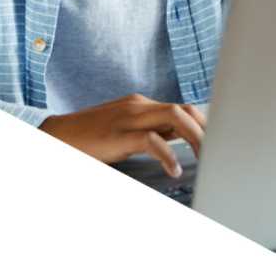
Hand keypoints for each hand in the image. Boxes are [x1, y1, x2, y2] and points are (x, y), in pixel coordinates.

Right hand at [39, 93, 206, 178]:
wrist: (57, 136)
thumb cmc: (89, 138)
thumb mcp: (123, 131)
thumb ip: (150, 131)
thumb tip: (180, 139)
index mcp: (140, 105)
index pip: (182, 108)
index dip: (204, 125)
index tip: (217, 143)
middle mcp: (137, 106)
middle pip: (184, 109)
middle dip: (206, 130)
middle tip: (218, 153)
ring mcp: (128, 118)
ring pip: (174, 117)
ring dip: (196, 137)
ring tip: (204, 159)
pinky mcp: (118, 135)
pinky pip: (152, 140)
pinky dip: (167, 155)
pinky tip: (174, 170)